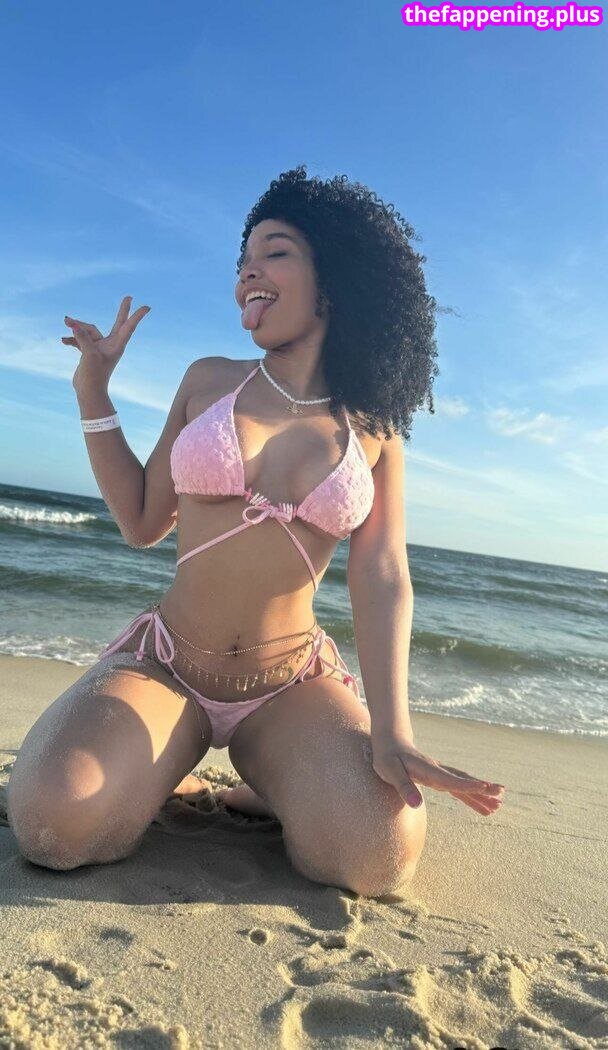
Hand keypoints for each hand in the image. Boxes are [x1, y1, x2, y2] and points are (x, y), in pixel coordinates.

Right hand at [63, 295, 149, 389]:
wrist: (88, 391)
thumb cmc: (94, 375)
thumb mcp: (89, 354)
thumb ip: (82, 337)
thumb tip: (72, 324)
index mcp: (117, 345)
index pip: (128, 326)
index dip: (136, 316)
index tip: (147, 307)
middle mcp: (110, 344)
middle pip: (117, 323)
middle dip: (122, 310)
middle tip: (129, 298)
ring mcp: (100, 348)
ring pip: (90, 331)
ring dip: (77, 328)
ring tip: (65, 322)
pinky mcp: (89, 352)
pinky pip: (81, 340)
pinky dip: (72, 339)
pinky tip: (63, 341)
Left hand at [371, 733, 505, 814]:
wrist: (391, 742)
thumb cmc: (387, 757)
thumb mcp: (389, 771)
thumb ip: (404, 787)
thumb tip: (418, 805)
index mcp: (427, 769)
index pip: (450, 779)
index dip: (467, 784)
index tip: (485, 787)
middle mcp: (437, 770)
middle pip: (463, 780)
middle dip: (482, 789)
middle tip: (502, 795)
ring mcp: (440, 773)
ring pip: (463, 784)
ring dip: (480, 794)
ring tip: (498, 805)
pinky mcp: (438, 778)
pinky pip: (457, 788)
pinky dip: (470, 796)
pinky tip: (481, 806)